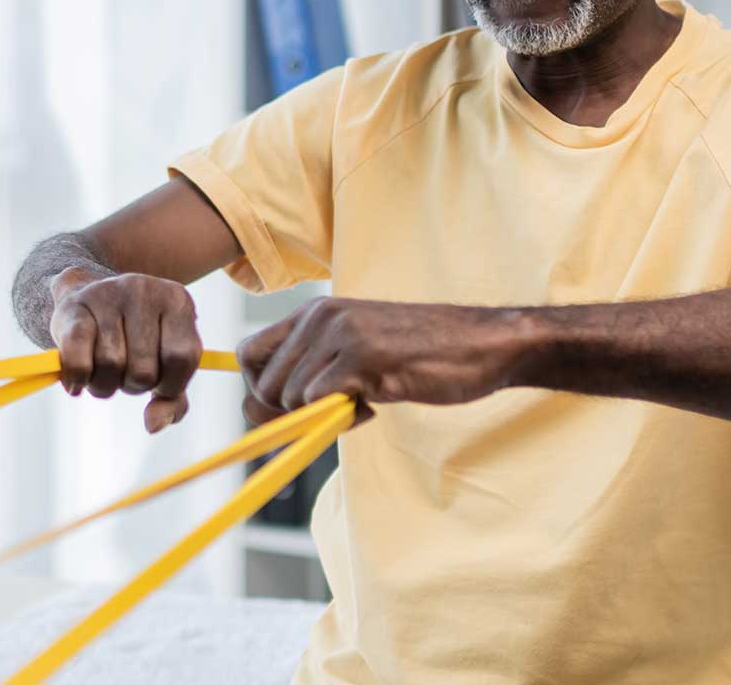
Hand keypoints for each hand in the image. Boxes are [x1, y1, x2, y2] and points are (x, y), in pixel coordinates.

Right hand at [48, 267, 202, 433]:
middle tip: (125, 372)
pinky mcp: (75, 307)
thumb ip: (171, 398)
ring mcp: (108, 294)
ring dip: (104, 384)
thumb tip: (153, 425)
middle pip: (144, 369)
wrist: (87, 293)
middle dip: (132, 385)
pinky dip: (78, 379)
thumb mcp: (163, 360)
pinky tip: (78, 382)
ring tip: (103, 371)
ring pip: (111, 365)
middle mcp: (144, 290)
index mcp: (177, 301)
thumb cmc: (134, 336)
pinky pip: (79, 359)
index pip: (182, 357)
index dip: (170, 384)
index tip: (158, 383)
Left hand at [235, 296, 536, 424]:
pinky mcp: (364, 357)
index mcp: (314, 313)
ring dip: (320, 415)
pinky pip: (319, 401)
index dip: (257, 390)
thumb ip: (312, 369)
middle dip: (284, 414)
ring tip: (361, 402)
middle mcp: (320, 318)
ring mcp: (340, 335)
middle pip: (261, 383)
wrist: (482, 343)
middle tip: (329, 412)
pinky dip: (343, 417)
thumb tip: (256, 414)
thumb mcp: (356, 350)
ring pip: (289, 397)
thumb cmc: (421, 354)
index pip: (248, 353)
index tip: (286, 410)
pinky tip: (373, 406)